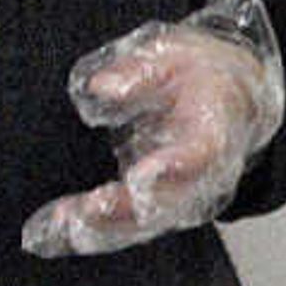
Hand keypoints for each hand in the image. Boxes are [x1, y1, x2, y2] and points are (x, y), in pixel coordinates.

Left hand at [23, 0, 285, 258]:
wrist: (232, 101)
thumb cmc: (204, 76)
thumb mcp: (178, 55)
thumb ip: (141, 71)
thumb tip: (101, 86)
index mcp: (213, 133)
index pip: (198, 157)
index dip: (171, 170)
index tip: (139, 176)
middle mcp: (201, 177)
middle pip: (166, 204)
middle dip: (122, 211)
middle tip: (82, 210)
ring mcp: (178, 195)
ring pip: (142, 223)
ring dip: (99, 228)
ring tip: (56, 224)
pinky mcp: (156, 203)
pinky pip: (126, 225)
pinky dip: (92, 230)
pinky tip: (53, 229)